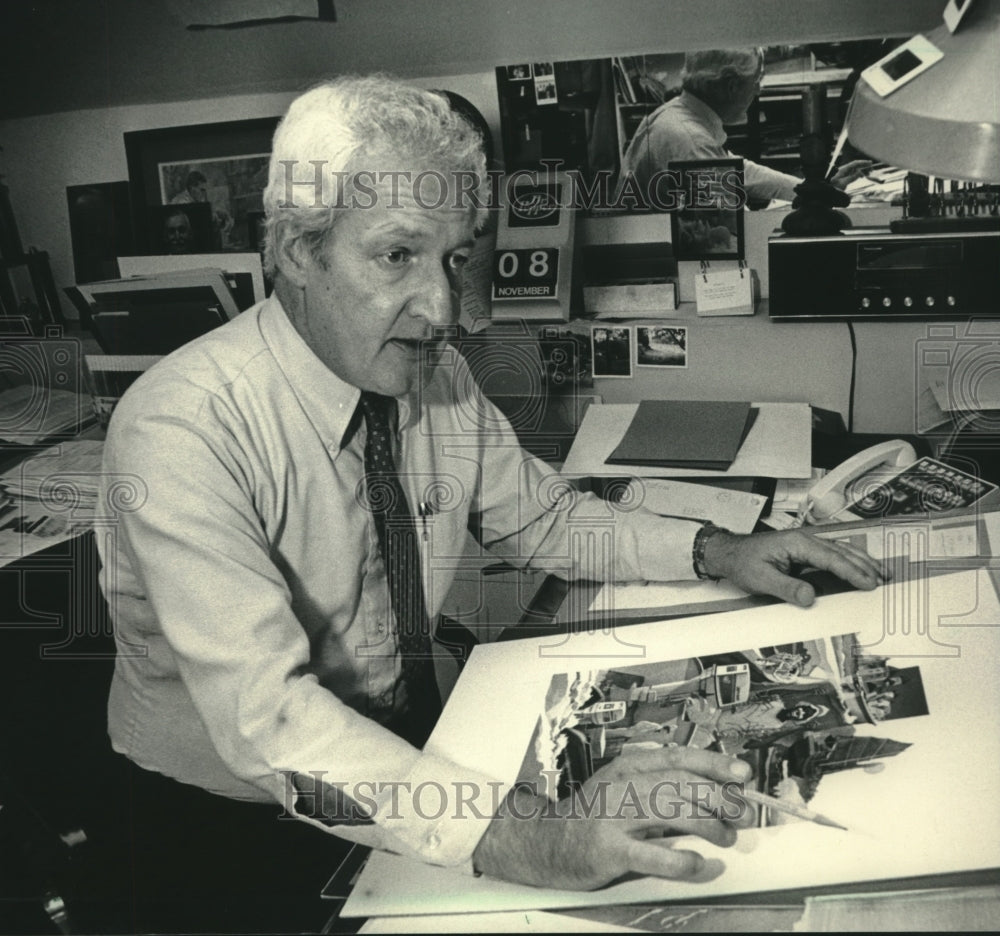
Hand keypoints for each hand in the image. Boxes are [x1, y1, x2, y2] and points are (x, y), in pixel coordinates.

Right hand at [472, 748, 755, 889]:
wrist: (547, 841)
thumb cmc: (596, 815)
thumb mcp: (626, 788)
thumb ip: (663, 786)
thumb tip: (716, 790)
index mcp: (628, 765)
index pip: (677, 756)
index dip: (713, 762)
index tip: (742, 772)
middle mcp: (622, 785)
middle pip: (679, 782)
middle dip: (719, 797)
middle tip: (742, 812)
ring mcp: (614, 816)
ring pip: (670, 811)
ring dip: (707, 824)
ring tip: (724, 836)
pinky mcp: (609, 849)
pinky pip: (652, 854)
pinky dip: (681, 860)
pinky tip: (696, 862)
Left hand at [702, 527, 883, 607]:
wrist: (729, 553)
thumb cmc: (743, 562)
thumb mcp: (761, 579)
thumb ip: (787, 588)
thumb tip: (810, 597)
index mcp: (797, 543)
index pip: (831, 558)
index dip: (852, 572)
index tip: (868, 583)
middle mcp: (805, 540)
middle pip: (842, 552)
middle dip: (865, 566)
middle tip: (884, 580)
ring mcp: (806, 544)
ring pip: (841, 551)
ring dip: (862, 562)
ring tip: (881, 573)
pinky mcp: (805, 552)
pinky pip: (832, 555)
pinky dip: (849, 562)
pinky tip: (860, 568)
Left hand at [830, 159, 873, 189]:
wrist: (825, 192)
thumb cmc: (832, 187)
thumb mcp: (843, 183)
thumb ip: (852, 177)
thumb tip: (860, 172)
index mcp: (843, 169)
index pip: (855, 163)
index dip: (863, 162)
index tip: (870, 163)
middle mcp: (843, 170)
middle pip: (855, 166)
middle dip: (863, 166)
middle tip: (871, 169)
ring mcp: (842, 173)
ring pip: (854, 169)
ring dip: (861, 170)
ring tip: (868, 174)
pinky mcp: (842, 177)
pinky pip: (851, 173)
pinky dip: (857, 174)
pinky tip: (861, 176)